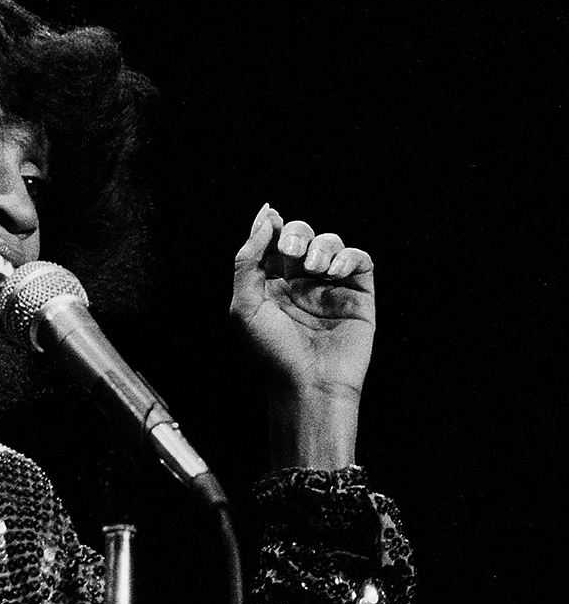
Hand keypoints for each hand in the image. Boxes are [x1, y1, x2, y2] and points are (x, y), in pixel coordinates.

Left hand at [230, 204, 375, 468]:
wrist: (309, 385)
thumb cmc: (272, 352)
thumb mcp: (244, 305)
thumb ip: (248, 260)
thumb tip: (265, 218)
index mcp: (269, 284)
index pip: (272, 242)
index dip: (272, 226)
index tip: (272, 217)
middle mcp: (300, 283)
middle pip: (301, 236)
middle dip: (296, 234)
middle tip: (291, 253)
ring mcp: (330, 288)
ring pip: (330, 242)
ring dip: (321, 246)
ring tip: (314, 269)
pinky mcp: (358, 295)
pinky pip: (359, 259)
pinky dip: (347, 256)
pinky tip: (334, 272)